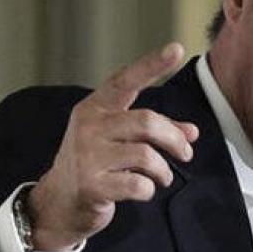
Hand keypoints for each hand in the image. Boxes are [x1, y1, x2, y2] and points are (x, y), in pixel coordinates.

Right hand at [27, 43, 198, 251]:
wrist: (60, 202)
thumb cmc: (97, 164)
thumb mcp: (120, 140)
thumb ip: (156, 132)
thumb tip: (192, 132)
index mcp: (95, 108)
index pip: (126, 81)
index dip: (151, 65)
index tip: (176, 49)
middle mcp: (89, 127)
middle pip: (147, 122)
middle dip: (174, 139)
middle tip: (186, 153)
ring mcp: (87, 156)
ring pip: (146, 155)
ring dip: (164, 170)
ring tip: (162, 177)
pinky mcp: (92, 185)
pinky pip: (138, 184)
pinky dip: (150, 189)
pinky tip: (144, 190)